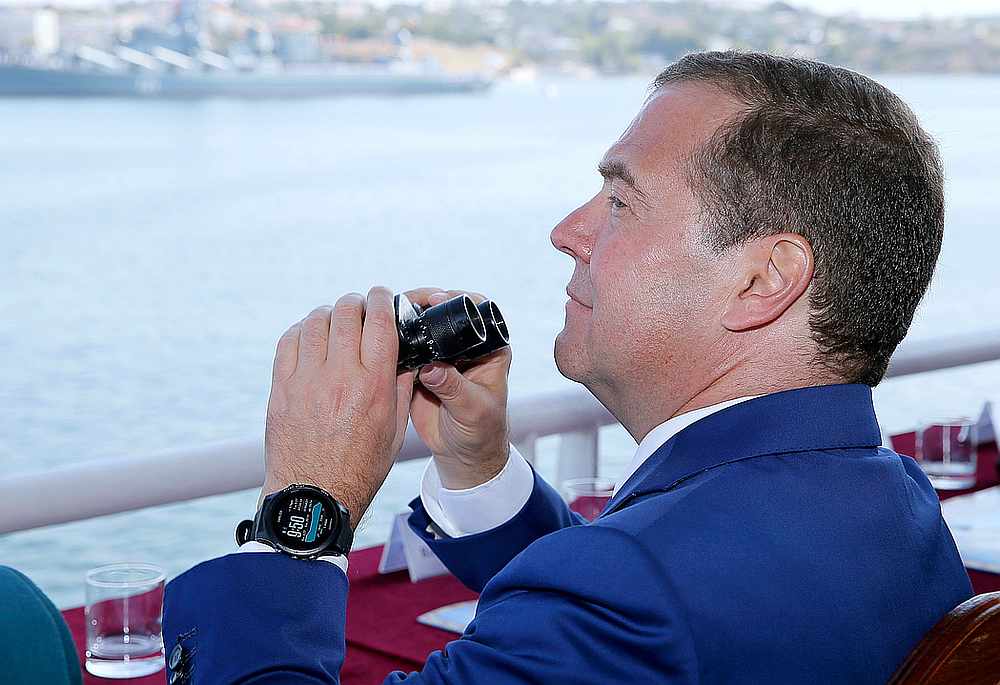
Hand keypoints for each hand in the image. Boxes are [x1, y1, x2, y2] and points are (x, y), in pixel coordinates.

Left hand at [262, 287, 416, 524]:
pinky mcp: (281, 388)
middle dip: (356, 303)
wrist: (314, 496)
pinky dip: (302, 331)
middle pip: (346, 313)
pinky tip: (310, 337)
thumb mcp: (394, 427)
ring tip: (335, 320)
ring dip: (329, 314)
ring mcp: (305, 380)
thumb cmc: (360, 467)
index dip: (381, 299)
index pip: (379, 322)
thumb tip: (405, 354)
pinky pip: (289, 341)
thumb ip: (399, 385)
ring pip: (316, 322)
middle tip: (360, 307)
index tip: (382, 295)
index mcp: (373, 385)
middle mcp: (339, 377)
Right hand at [404, 287, 511, 489]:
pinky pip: (405, 348)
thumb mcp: (472, 410)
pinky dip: (392, 342)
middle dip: (423, 303)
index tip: (437, 299)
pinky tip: (376, 338)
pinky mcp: (419, 367)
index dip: (456, 299)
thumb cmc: (480, 431)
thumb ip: (454, 388)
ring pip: (421, 326)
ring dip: (403, 319)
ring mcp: (440, 354)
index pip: (475, 311)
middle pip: (443, 312)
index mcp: (488, 349)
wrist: (462, 453)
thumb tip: (430, 368)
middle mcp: (464, 346)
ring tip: (385, 316)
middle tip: (404, 303)